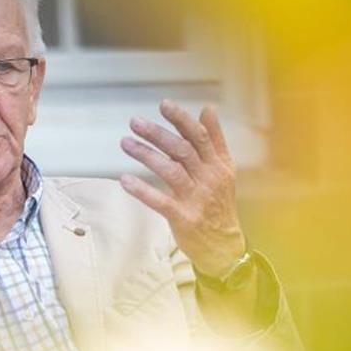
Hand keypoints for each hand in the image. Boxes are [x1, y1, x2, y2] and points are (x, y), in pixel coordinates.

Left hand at [119, 100, 245, 277]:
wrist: (225, 245)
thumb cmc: (220, 203)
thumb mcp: (224, 169)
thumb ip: (215, 139)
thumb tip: (208, 109)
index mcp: (217, 165)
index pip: (199, 136)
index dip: (181, 119)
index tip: (163, 105)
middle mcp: (208, 179)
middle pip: (182, 150)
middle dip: (157, 134)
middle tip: (135, 122)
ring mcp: (196, 198)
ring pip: (171, 171)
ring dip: (146, 155)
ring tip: (126, 143)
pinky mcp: (184, 218)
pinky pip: (161, 201)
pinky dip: (143, 190)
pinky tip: (125, 180)